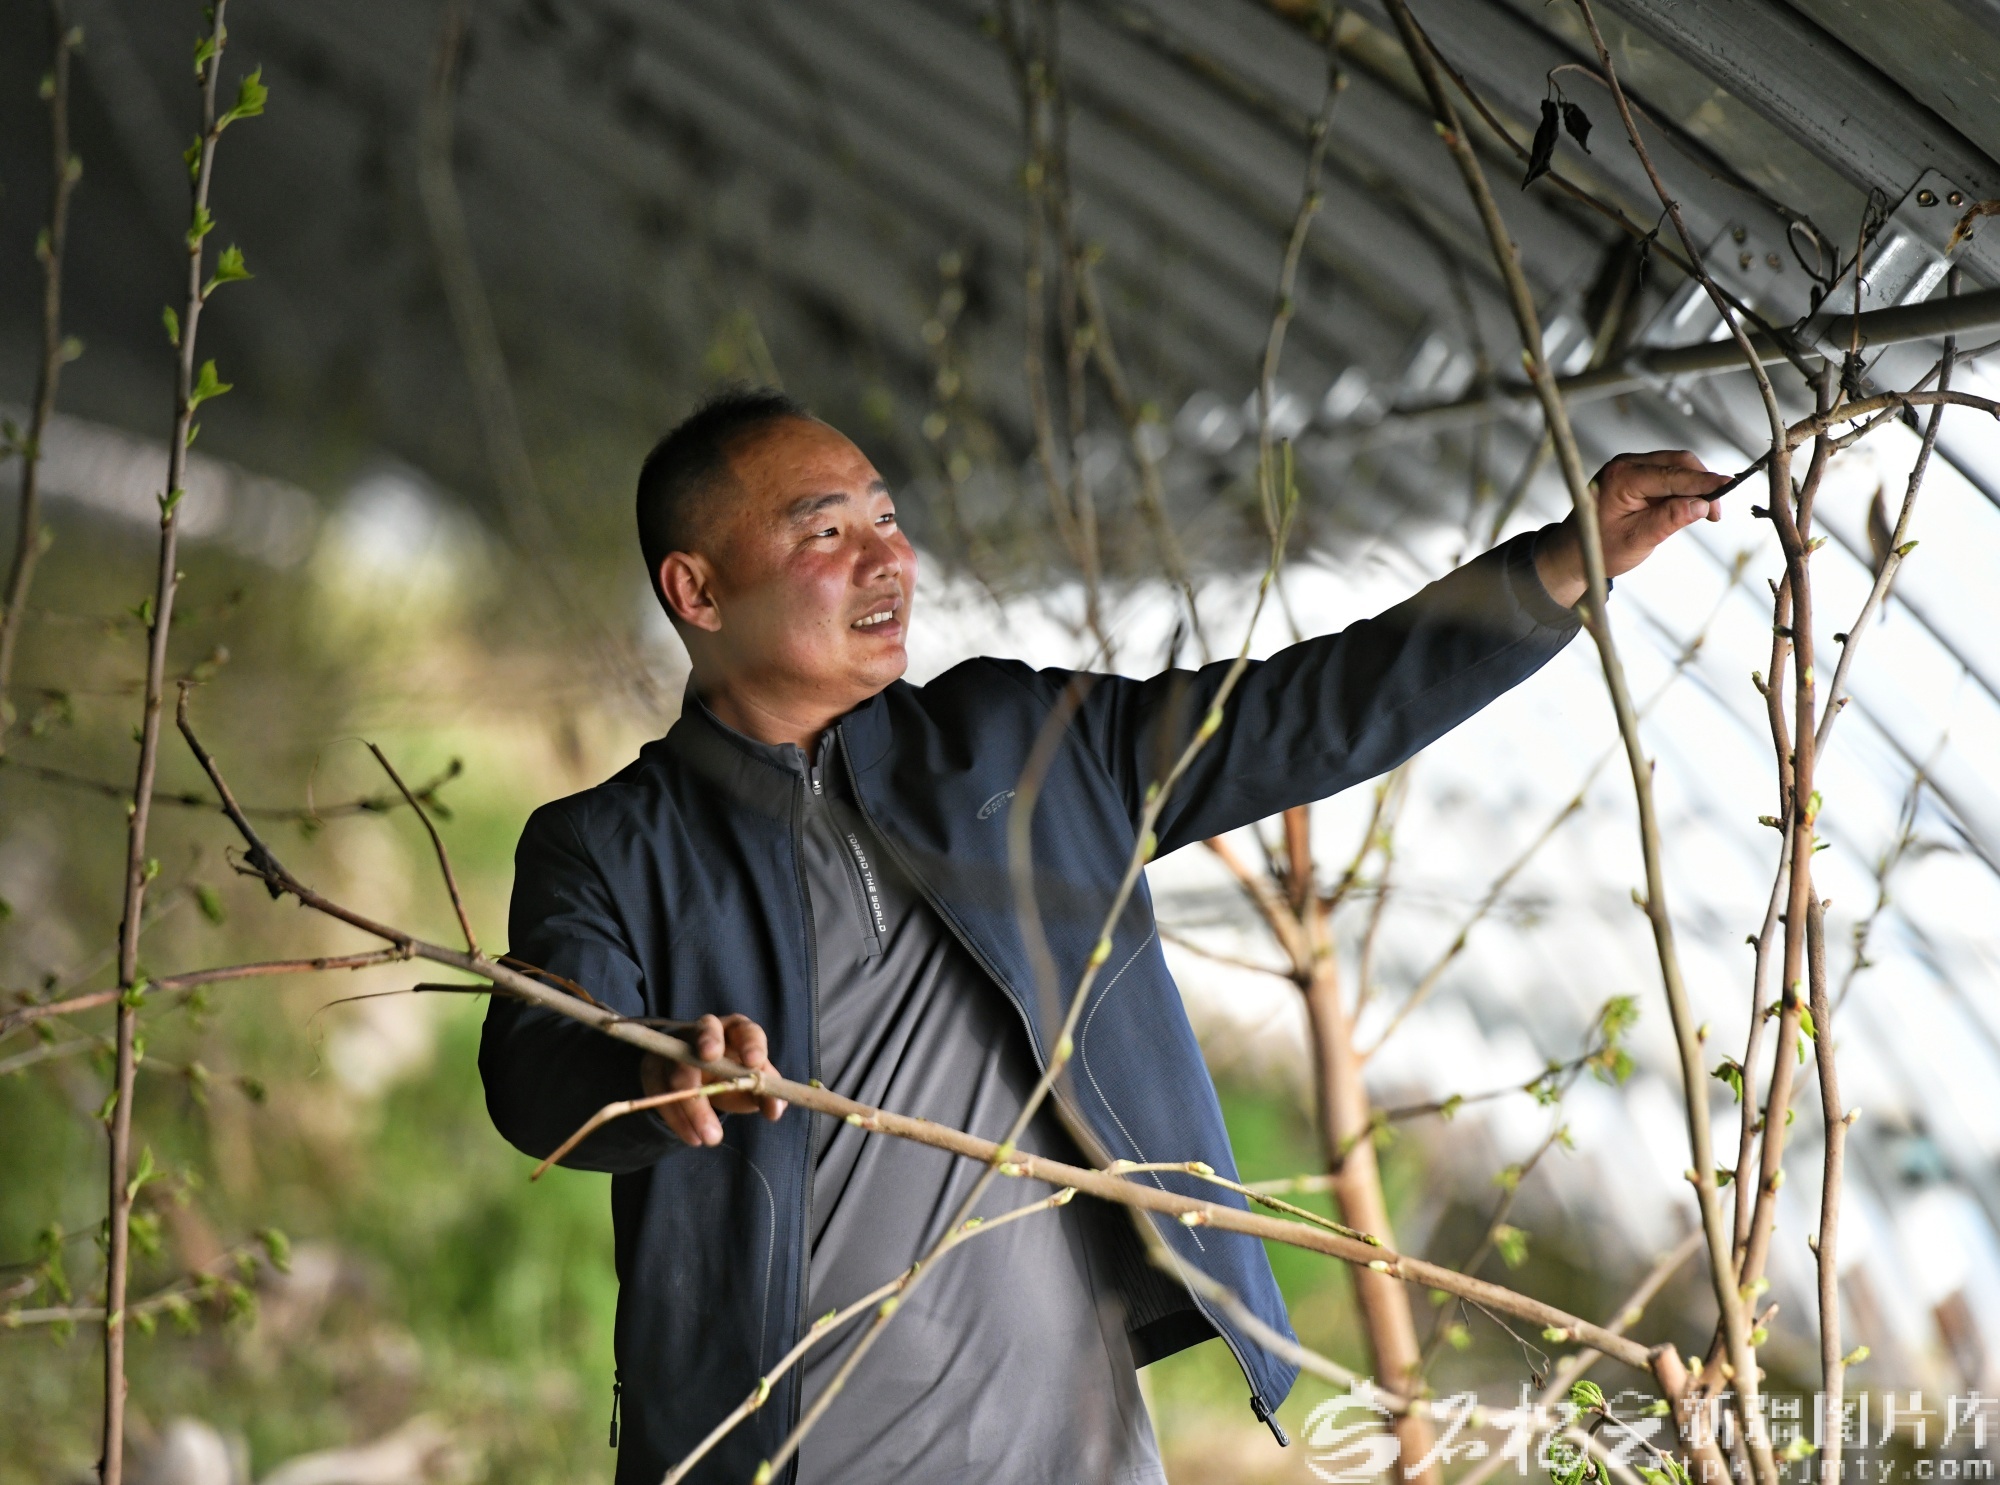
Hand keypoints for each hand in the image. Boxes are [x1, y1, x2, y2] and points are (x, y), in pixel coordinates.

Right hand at [640, 1013, 786, 1146]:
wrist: (697, 1080)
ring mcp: (675, 1047)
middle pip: (705, 1030)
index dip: (750, 1043)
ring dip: (694, 1105)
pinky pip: (659, 1090)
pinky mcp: (654, 1068)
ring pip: (679, 1069)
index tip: (755, 1061)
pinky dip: (676, 1117)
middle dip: (707, 1042)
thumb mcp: (752, 1084)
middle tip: (710, 1058)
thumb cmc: (732, 1075)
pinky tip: (692, 1137)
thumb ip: (767, 1094)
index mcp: (736, 1031)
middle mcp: (705, 1031)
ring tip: (710, 1137)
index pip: (745, 1029)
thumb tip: (775, 1109)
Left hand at [1533, 450, 1729, 608]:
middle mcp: (1625, 465)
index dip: (1703, 481)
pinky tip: (1690, 506)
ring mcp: (1630, 467)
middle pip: (1678, 462)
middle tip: (1715, 512)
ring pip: (1676, 466)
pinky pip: (1668, 474)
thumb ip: (1668, 520)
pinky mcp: (1636, 475)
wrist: (1576, 552)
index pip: (1671, 475)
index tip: (1729, 485)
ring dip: (1695, 485)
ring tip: (1706, 513)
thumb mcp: (1635, 540)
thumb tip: (1701, 505)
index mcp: (1621, 478)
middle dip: (1702, 483)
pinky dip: (1684, 487)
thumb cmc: (1599, 548)